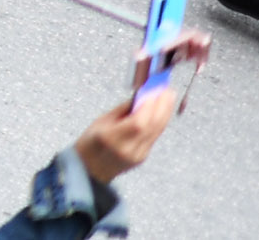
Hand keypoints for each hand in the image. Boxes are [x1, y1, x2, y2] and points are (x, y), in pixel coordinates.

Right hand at [71, 80, 191, 188]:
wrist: (90, 169)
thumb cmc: (90, 143)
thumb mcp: (101, 121)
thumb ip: (123, 110)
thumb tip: (141, 95)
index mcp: (112, 138)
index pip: (138, 122)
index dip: (150, 105)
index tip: (155, 89)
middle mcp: (128, 149)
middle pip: (152, 126)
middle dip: (162, 105)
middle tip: (167, 89)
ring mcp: (138, 155)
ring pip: (156, 131)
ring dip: (164, 112)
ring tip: (168, 96)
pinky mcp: (143, 156)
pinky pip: (154, 136)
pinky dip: (159, 121)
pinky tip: (161, 111)